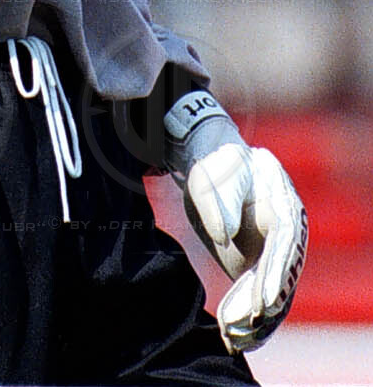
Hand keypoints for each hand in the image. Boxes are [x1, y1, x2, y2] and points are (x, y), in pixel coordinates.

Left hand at [183, 142, 307, 353]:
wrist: (213, 163)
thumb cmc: (216, 165)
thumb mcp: (214, 174)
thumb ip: (219, 201)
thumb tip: (225, 235)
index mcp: (283, 207)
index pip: (284, 246)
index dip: (275, 274)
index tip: (265, 300)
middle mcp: (285, 234)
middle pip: (279, 272)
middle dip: (263, 300)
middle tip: (243, 323)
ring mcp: (273, 250)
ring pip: (269, 287)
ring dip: (255, 313)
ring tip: (235, 335)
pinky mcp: (258, 262)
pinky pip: (257, 290)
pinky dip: (246, 310)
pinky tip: (234, 334)